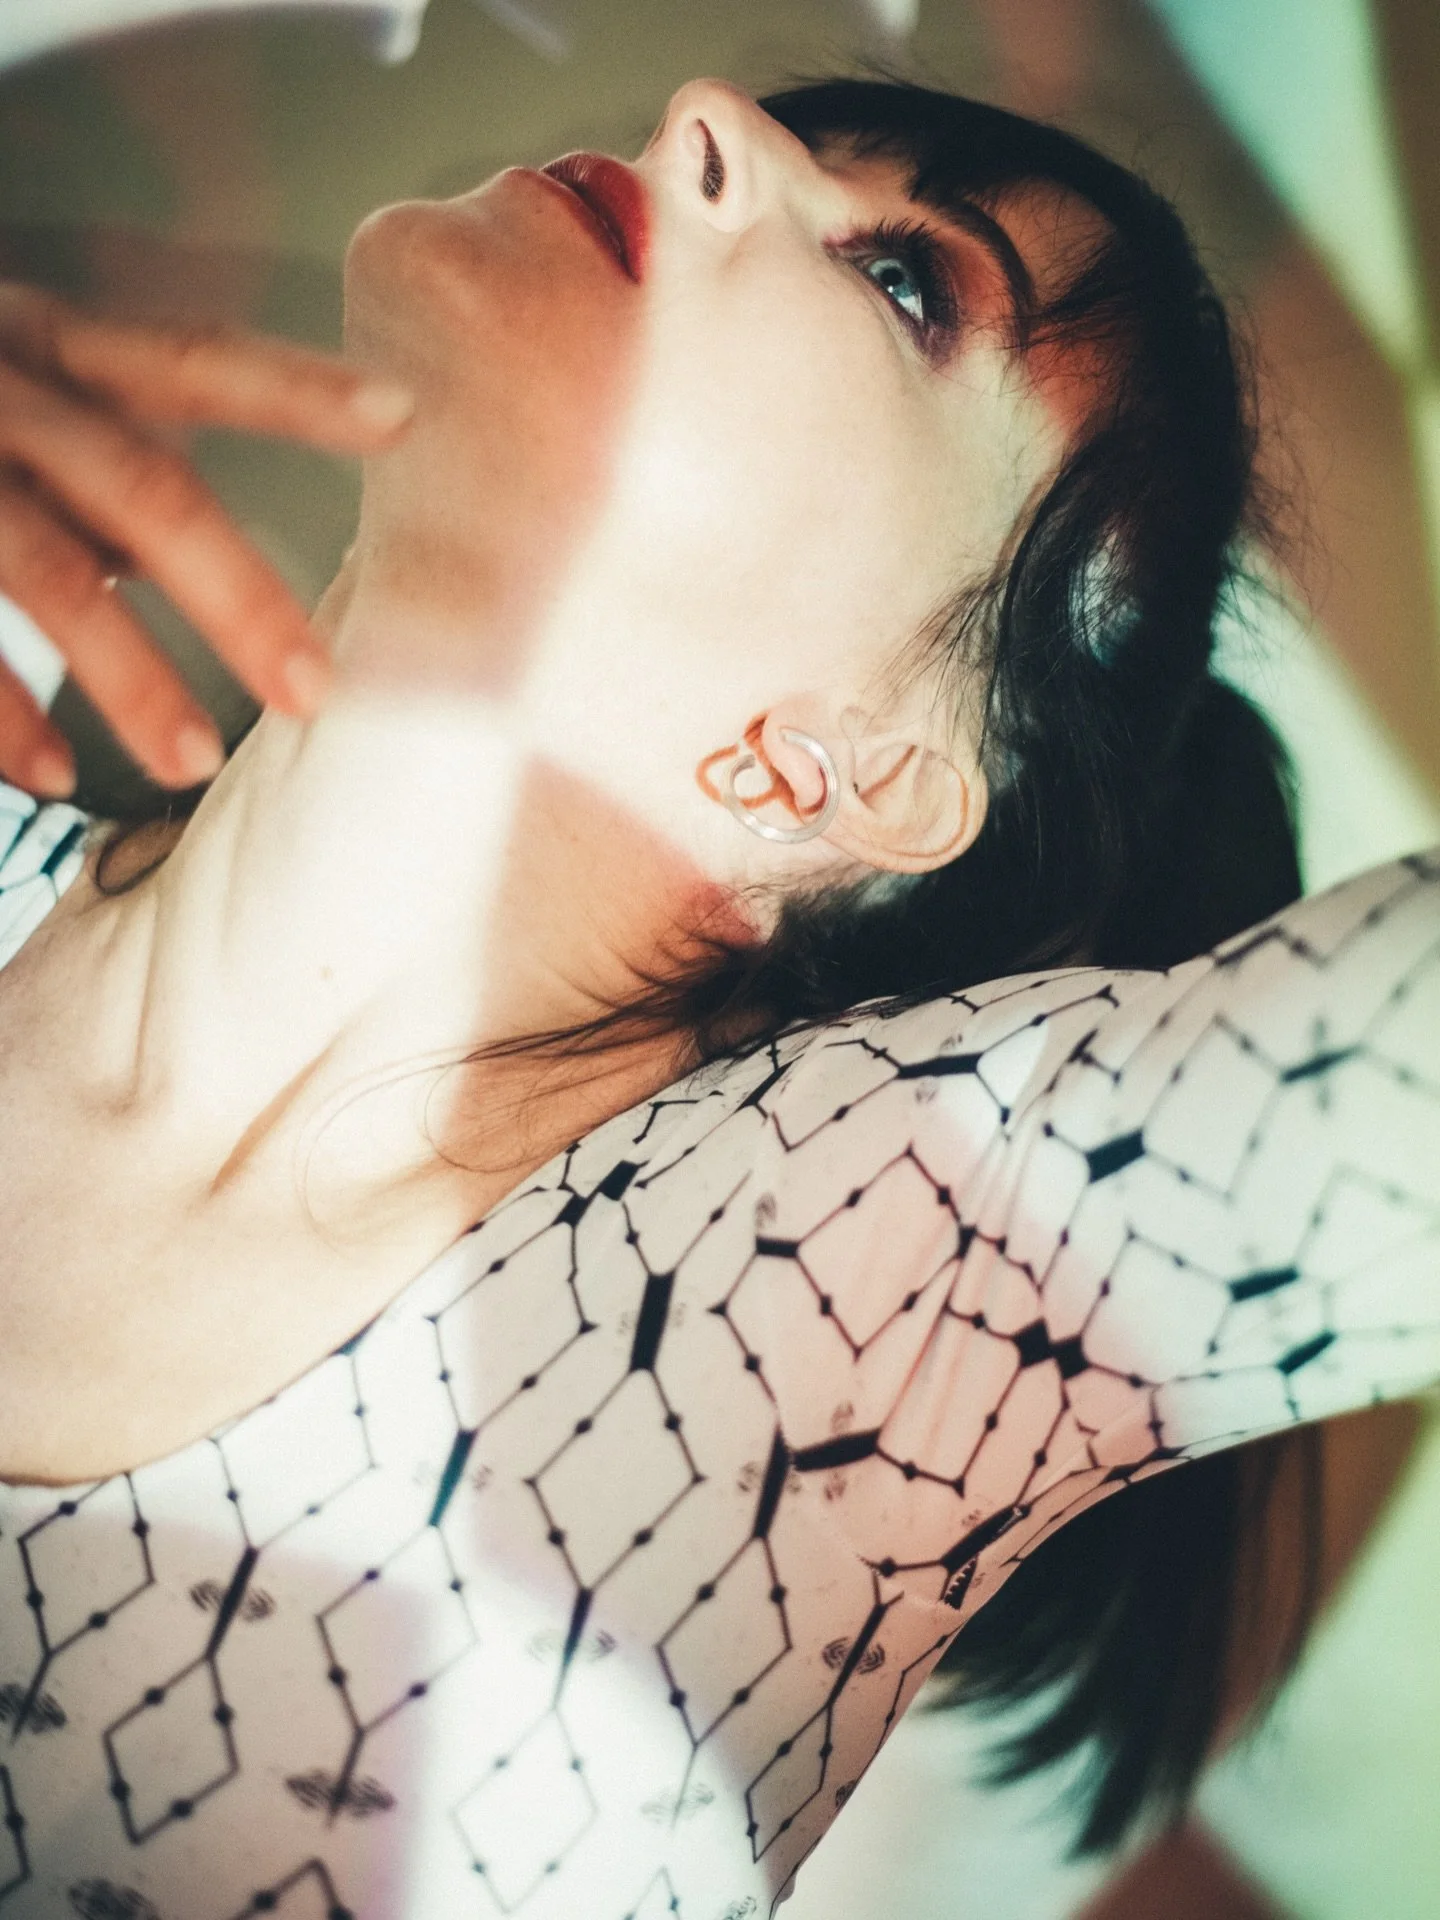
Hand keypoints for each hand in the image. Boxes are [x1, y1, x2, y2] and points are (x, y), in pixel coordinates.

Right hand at [0, 284, 412, 798]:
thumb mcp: (21, 394)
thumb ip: (104, 465)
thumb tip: (193, 568)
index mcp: (48, 342)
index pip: (189, 359)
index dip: (294, 386)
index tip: (403, 417)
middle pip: (137, 484)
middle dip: (234, 591)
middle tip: (314, 689)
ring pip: (42, 567)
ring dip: (125, 672)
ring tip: (194, 762)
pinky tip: (55, 776)